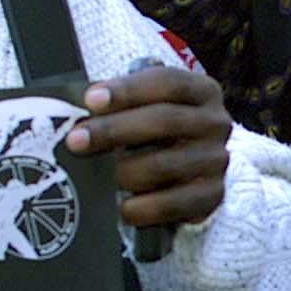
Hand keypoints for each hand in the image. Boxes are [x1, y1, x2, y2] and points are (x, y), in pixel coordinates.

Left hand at [64, 65, 231, 229]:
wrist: (191, 171)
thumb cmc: (157, 131)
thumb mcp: (147, 106)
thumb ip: (122, 103)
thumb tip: (74, 109)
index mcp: (202, 90)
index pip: (167, 82)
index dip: (128, 90)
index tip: (90, 100)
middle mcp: (216, 122)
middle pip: (165, 120)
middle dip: (114, 130)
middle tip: (76, 141)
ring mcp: (216, 160)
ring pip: (166, 164)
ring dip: (124, 171)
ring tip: (96, 178)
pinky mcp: (213, 195)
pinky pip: (177, 203)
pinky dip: (146, 208)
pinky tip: (123, 208)